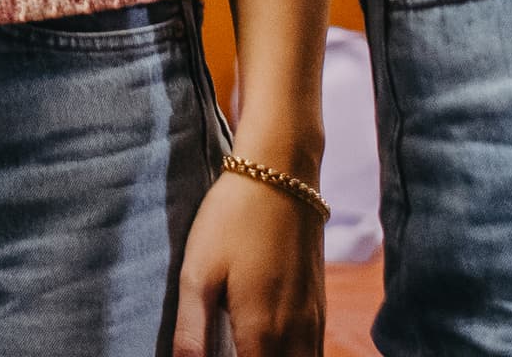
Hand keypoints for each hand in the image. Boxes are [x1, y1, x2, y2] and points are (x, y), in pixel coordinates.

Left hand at [174, 167, 326, 356]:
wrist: (282, 172)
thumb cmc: (233, 220)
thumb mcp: (197, 272)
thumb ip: (191, 331)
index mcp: (263, 333)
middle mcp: (296, 335)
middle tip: (230, 350)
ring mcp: (313, 321)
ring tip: (245, 349)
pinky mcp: (320, 306)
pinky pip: (313, 353)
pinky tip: (268, 349)